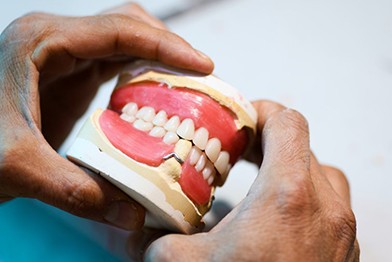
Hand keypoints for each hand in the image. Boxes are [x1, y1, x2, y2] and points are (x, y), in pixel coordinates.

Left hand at [0, 3, 213, 229]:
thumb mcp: (17, 169)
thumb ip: (75, 192)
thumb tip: (135, 214)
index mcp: (42, 42)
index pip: (119, 30)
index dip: (167, 45)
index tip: (205, 66)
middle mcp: (55, 39)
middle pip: (128, 25)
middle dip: (170, 46)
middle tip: (203, 75)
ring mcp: (62, 54)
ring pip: (125, 39)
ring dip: (160, 57)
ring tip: (191, 83)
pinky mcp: (69, 72)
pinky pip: (116, 60)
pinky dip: (144, 71)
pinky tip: (161, 93)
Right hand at [129, 100, 358, 260]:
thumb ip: (158, 238)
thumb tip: (143, 228)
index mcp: (287, 195)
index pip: (288, 123)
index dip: (263, 112)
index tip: (243, 119)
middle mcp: (325, 206)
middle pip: (303, 146)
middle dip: (269, 142)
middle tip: (242, 149)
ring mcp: (342, 230)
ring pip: (322, 175)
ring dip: (292, 169)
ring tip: (262, 179)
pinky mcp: (345, 251)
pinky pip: (331, 207)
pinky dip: (306, 199)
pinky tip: (278, 218)